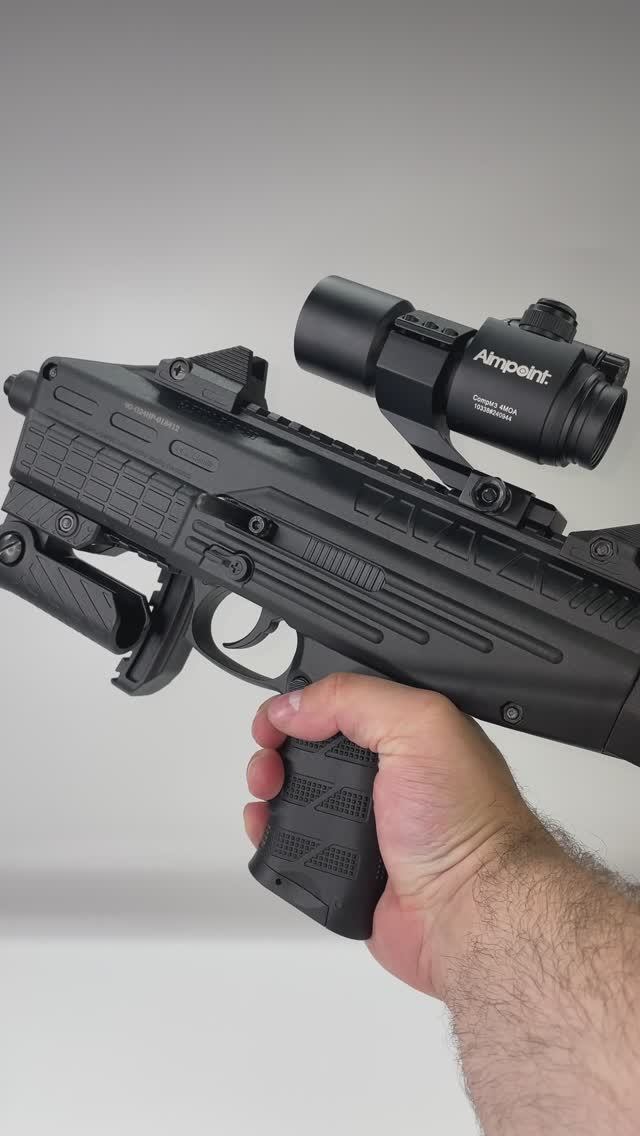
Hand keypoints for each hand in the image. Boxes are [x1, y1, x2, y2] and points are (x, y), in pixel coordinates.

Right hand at [245, 674, 536, 997]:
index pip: (343, 703)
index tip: (278, 715)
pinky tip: (265, 825)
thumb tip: (296, 704)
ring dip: (269, 786)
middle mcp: (387, 777)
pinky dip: (270, 832)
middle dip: (277, 745)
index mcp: (409, 735)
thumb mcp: (419, 727)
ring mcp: (365, 823)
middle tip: (269, 759)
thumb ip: (355, 699)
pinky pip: (293, 843)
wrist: (468, 912)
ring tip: (265, 791)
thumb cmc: (467, 823)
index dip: (305, 704)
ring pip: (296, 794)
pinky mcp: (345, 867)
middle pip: (310, 747)